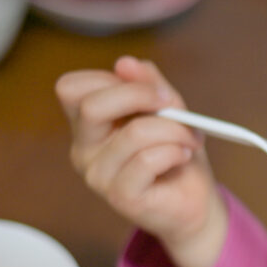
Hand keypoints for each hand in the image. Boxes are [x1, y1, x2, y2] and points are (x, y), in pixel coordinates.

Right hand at [56, 55, 226, 266]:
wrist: (195, 203)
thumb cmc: (178, 156)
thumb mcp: (168, 112)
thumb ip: (150, 86)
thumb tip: (126, 63)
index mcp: (88, 126)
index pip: (71, 88)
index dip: (112, 80)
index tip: (151, 90)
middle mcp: (84, 150)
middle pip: (91, 105)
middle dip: (140, 96)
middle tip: (172, 105)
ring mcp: (98, 176)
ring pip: (134, 133)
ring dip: (173, 130)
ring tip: (189, 140)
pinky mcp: (120, 196)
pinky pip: (148, 160)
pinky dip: (174, 152)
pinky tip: (183, 157)